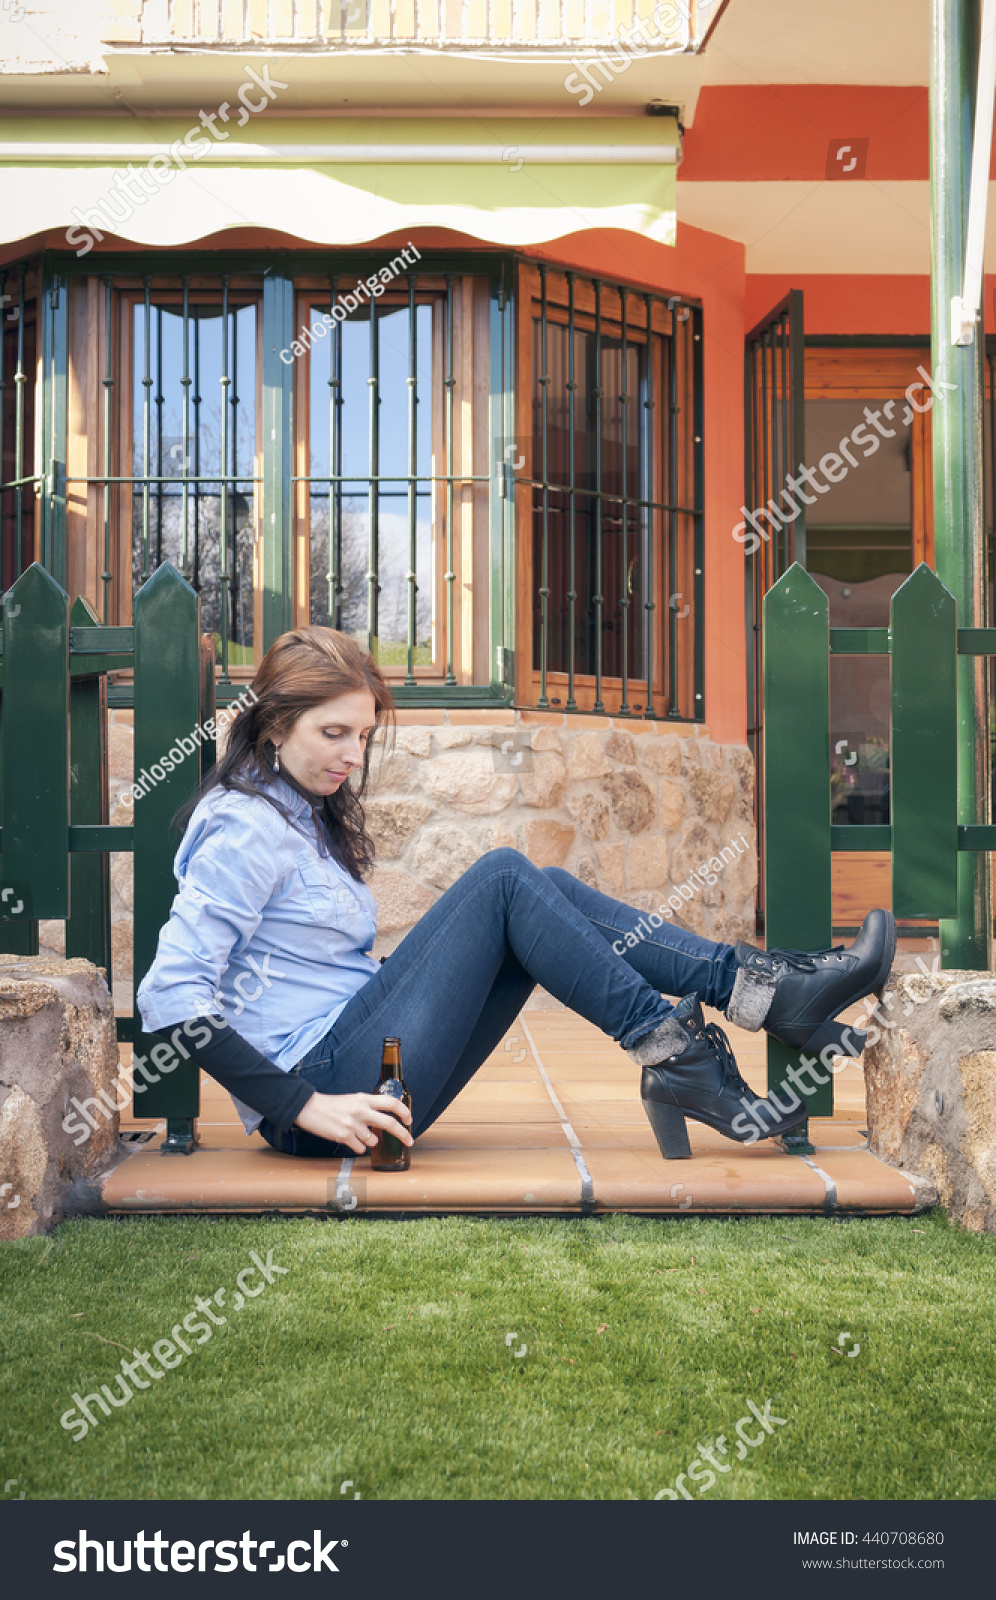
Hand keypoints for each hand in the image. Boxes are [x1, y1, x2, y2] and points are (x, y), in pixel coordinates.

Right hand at [293, 1090, 413, 1154]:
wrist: (309, 1108)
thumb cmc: (332, 1105)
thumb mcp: (353, 1100)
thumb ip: (368, 1106)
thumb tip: (384, 1118)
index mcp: (364, 1099)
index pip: (390, 1102)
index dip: (404, 1111)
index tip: (409, 1120)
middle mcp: (361, 1111)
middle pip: (390, 1123)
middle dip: (403, 1134)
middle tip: (409, 1141)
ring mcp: (353, 1125)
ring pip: (374, 1140)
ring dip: (370, 1141)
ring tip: (357, 1134)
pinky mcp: (344, 1136)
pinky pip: (360, 1148)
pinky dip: (357, 1147)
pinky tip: (348, 1139)